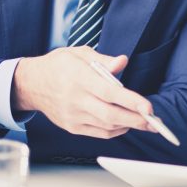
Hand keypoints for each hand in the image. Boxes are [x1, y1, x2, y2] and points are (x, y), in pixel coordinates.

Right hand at [11, 46, 154, 138]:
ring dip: (129, 126)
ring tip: (145, 122)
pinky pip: (99, 133)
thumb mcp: (79, 53)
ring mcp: (73, 115)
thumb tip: (122, 62)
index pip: (109, 92)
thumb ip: (103, 60)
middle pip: (110, 114)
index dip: (131, 101)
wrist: (31, 84)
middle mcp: (76, 99)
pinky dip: (116, 130)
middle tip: (155, 123)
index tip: (149, 108)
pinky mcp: (72, 127)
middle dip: (136, 120)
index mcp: (79, 78)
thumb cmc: (58, 65)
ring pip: (107, 126)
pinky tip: (126, 124)